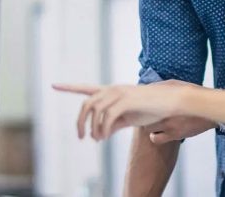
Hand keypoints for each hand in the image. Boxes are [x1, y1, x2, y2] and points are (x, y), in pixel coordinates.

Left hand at [53, 82, 197, 140]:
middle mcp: (112, 90)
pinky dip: (103, 129)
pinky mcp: (126, 101)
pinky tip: (104, 137)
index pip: (86, 88)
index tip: (54, 85)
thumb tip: (100, 133)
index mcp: (111, 92)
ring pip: (95, 110)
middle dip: (80, 122)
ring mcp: (119, 94)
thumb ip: (113, 123)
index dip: (69, 87)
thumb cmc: (150, 109)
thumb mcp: (128, 117)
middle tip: (81, 137)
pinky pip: (107, 117)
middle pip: (86, 104)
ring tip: (97, 139)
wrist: (170, 103)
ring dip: (93, 128)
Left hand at [141, 80, 214, 143]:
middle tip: (148, 114)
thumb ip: (160, 86)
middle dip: (143, 115)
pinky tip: (159, 132)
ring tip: (155, 123)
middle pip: (143, 116)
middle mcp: (165, 111)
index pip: (142, 103)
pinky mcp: (175, 135)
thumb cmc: (194, 95)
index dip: (139, 105)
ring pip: (147, 128)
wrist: (210, 109)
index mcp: (164, 98)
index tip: (140, 105)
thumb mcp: (176, 84)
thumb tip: (146, 88)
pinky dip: (155, 136)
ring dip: (149, 126)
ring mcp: (169, 124)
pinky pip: (155, 139)